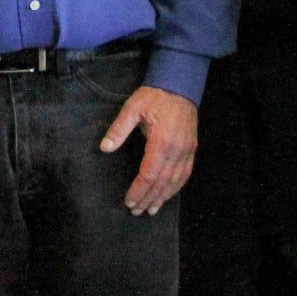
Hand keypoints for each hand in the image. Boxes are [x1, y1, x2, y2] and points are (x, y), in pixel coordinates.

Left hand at [100, 85, 196, 215]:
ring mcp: (187, 150)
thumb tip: (104, 148)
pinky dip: (176, 187)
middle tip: (136, 211)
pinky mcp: (192, 148)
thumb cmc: (154, 96)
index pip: (149, 174)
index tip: (128, 201)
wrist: (180, 84)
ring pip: (175, 181)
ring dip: (162, 197)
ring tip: (151, 210)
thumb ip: (119, 129)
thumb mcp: (133, 107)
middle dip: (148, 198)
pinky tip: (168, 195)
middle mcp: (177, 149)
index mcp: (161, 141)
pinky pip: (185, 173)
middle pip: (162, 182)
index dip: (138, 190)